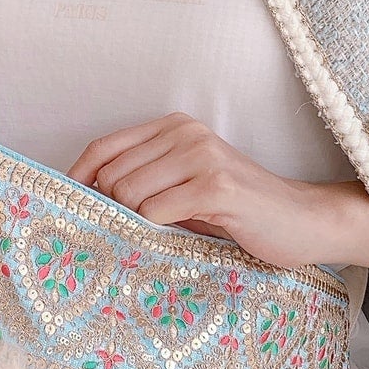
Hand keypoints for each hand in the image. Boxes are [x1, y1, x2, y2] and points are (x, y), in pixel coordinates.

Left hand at [63, 112, 334, 271]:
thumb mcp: (186, 188)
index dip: (77, 180)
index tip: (66, 209)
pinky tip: (172, 241)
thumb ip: (145, 183)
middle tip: (121, 236)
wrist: (303, 221)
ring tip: (152, 240)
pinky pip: (157, 211)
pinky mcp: (217, 186)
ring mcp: (202, 156)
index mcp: (174, 127)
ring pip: (129, 193)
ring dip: (132, 224)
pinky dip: (154, 232)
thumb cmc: (240, 211)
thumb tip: (87, 202)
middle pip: (112, 174)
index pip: (103, 148)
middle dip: (108, 210)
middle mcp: (186, 132)